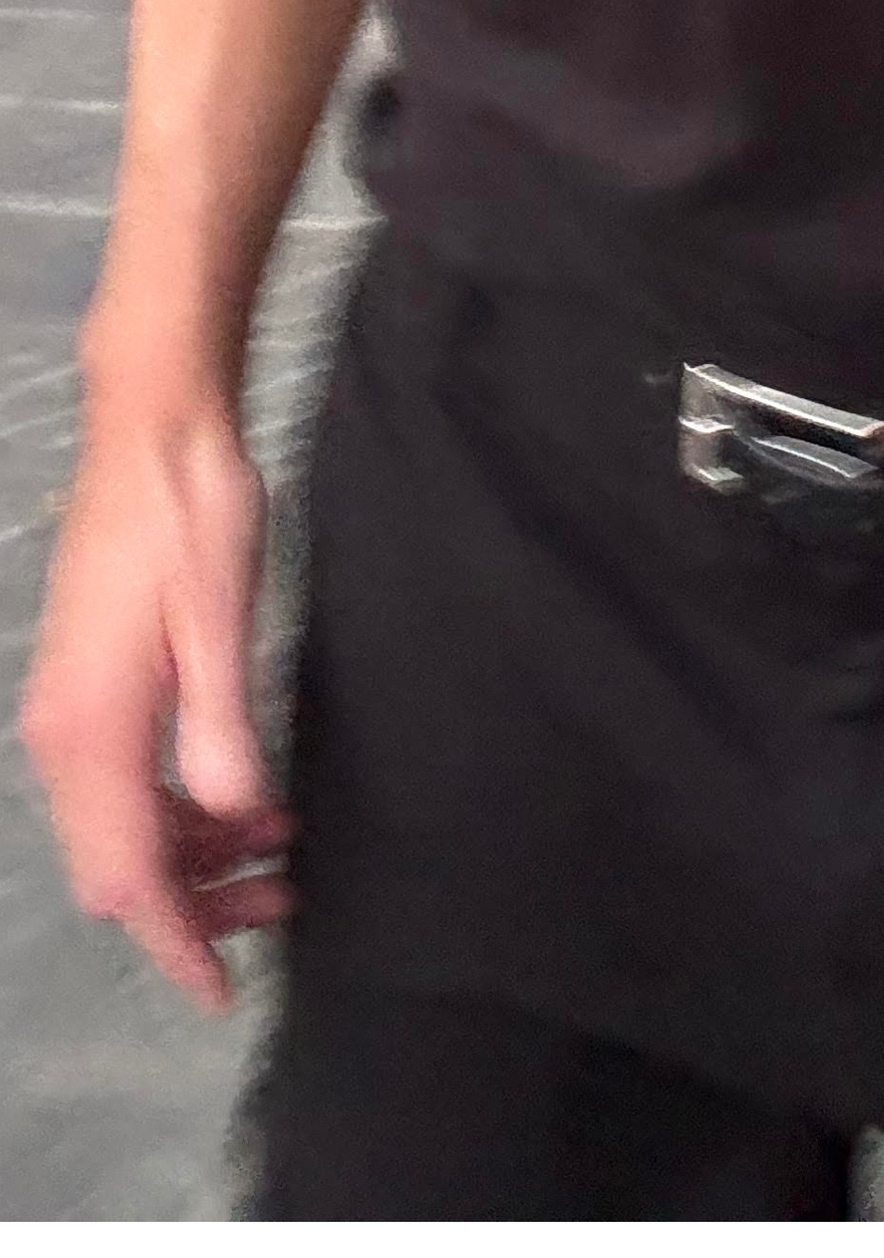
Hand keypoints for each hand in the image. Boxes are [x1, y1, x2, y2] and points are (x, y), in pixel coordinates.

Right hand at [19, 404, 293, 1009]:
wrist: (156, 428)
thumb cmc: (193, 511)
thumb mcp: (223, 618)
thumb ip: (223, 726)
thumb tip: (233, 817)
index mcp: (92, 729)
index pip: (128, 876)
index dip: (177, 942)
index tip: (222, 993)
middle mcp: (62, 733)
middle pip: (118, 864)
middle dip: (195, 901)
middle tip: (283, 899)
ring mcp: (68, 707)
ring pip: (121, 824)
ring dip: (194, 850)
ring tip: (279, 843)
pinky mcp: (87, 683)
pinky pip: (123, 779)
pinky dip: (179, 802)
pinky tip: (241, 789)